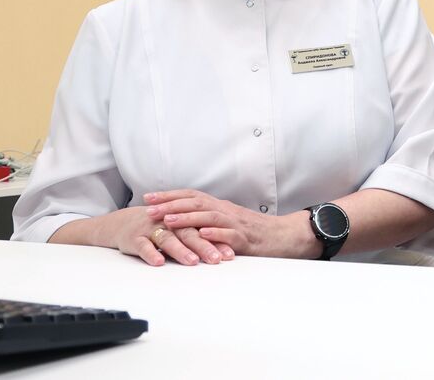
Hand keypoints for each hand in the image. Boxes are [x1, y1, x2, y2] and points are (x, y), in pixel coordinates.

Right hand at [90, 205, 233, 266]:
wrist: (124, 222)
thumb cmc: (158, 228)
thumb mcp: (178, 230)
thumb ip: (197, 238)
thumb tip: (223, 251)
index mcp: (182, 220)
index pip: (203, 230)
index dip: (216, 241)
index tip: (229, 255)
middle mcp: (169, 222)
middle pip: (188, 233)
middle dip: (204, 246)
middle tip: (216, 259)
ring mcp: (151, 229)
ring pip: (168, 239)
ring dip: (180, 250)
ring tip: (192, 262)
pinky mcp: (134, 238)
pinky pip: (143, 246)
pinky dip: (151, 253)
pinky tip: (159, 263)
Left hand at [145, 190, 314, 258]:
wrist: (285, 236)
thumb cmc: (256, 232)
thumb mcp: (230, 222)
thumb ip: (211, 220)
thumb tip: (186, 221)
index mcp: (221, 207)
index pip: (192, 196)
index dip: (170, 196)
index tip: (149, 197)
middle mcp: (226, 211)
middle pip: (196, 203)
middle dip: (171, 205)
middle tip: (149, 208)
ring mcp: (236, 224)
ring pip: (209, 216)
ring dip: (188, 217)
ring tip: (169, 220)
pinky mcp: (246, 239)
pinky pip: (230, 234)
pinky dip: (215, 234)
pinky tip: (202, 235)